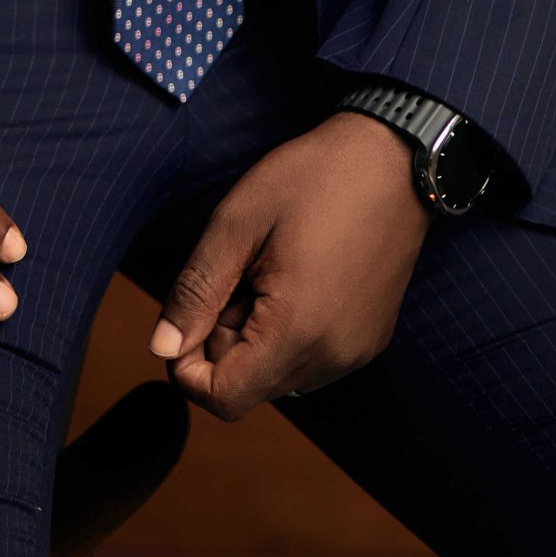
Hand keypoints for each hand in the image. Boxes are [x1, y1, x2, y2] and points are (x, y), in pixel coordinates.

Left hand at [147, 110, 427, 420]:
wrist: (393, 158)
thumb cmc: (313, 179)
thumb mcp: (237, 222)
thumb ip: (196, 291)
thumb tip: (162, 348)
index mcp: (296, 332)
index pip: (224, 398)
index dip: (188, 366)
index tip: (190, 312)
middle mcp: (332, 358)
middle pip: (250, 387)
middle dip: (223, 341)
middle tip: (236, 273)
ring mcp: (356, 352)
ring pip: (278, 374)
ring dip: (256, 337)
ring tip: (269, 271)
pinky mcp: (369, 340)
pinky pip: (311, 359)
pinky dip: (289, 332)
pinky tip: (298, 277)